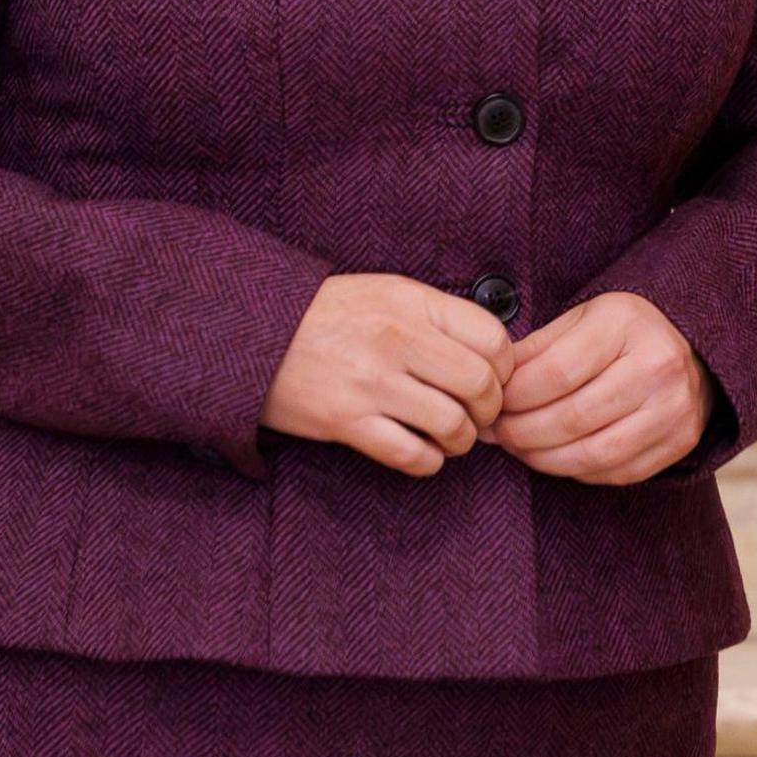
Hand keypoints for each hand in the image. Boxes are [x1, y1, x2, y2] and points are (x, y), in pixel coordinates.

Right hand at [263, 273, 515, 475]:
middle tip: (478, 417)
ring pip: (452, 424)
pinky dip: (427, 462)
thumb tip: (492, 357)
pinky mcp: (345, 420)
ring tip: (449, 437)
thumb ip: (437, 318)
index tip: (493, 381)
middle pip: (481, 385)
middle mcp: (397, 338)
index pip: (493, 338)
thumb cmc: (327, 315)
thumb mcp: (387, 294)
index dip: (504, 368)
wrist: (252, 334)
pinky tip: (423, 454)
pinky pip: (410, 454)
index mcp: (412, 301)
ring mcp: (371, 381)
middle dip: (489, 410)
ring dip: (460, 441)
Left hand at [487, 291, 715, 484]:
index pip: (556, 373)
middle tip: (498, 434)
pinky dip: (577, 471)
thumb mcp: (581, 320)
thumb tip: (493, 386)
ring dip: (544, 459)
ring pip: (593, 453)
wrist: (694, 347)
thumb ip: (537, 349)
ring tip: (520, 449)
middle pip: (571, 417)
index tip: (494, 404)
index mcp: (626, 324)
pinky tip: (558, 457)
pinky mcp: (680, 441)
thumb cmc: (623, 332)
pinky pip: (616, 472)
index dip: (515, 397)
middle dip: (521, 432)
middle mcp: (657, 365)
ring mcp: (673, 408)